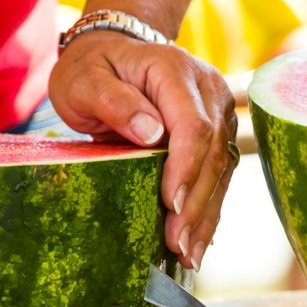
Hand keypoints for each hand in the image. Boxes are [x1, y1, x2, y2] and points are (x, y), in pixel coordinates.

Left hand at [49, 31, 237, 270]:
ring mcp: (217, 111)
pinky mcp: (217, 132)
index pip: (193, 125)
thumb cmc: (91, 68)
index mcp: (174, 70)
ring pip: (222, 167)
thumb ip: (113, 101)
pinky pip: (218, 173)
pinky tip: (197, 241)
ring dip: (207, 214)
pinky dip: (208, 208)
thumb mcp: (83, 80)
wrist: (112, 51)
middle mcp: (207, 89)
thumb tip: (151, 134)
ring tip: (190, 255)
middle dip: (196, 202)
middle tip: (178, 244)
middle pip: (213, 151)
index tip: (171, 204)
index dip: (186, 168)